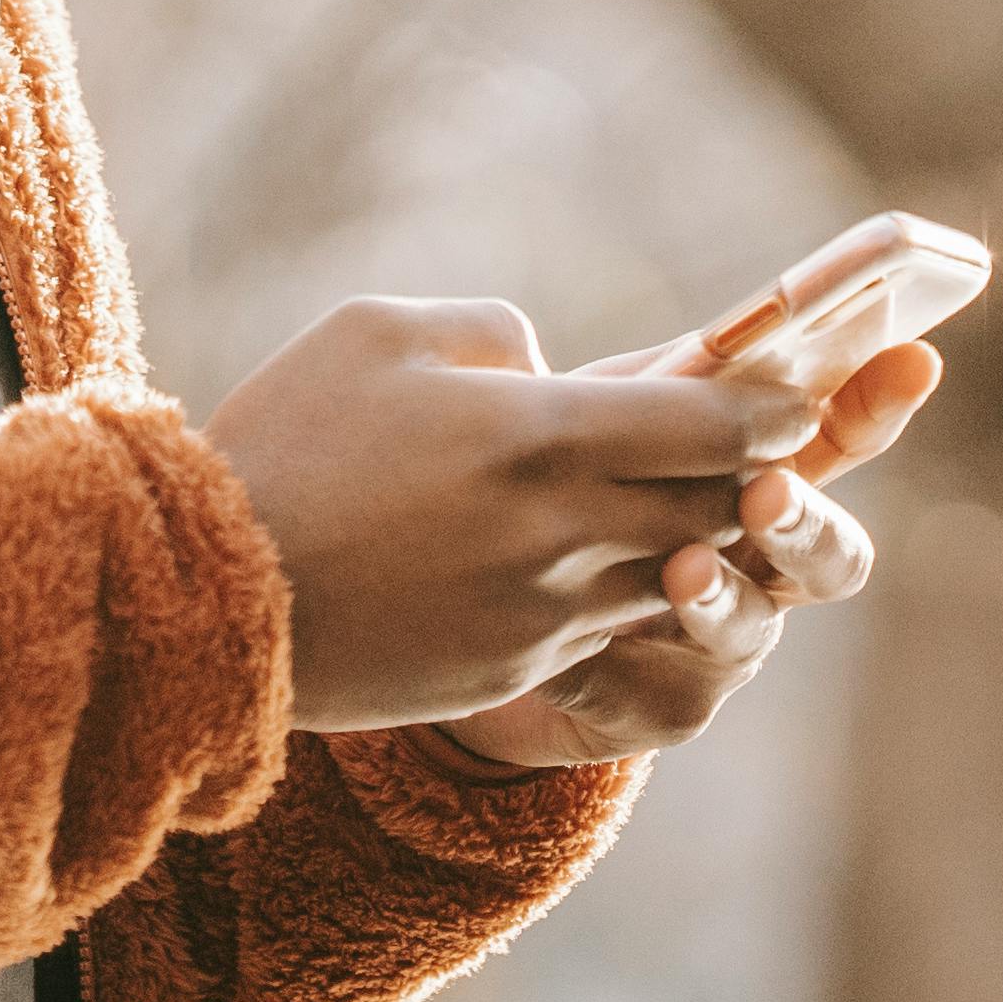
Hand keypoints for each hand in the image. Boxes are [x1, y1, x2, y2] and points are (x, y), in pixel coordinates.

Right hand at [203, 297, 821, 729]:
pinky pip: (608, 626)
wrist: (209, 607)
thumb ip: (491, 334)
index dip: (771, 407)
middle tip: (758, 445)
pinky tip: (592, 557)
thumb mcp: (378, 333)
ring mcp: (545, 613)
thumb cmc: (284, 446)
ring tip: (683, 499)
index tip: (793, 394)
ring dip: (693, 538)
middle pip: (718, 507)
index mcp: (541, 434)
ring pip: (675, 574)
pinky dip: (622, 588)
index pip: (716, 425)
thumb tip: (547, 366)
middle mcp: (565, 532)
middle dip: (749, 475)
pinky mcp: (514, 668)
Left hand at [433, 336, 944, 769]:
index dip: (879, 402)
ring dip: (719, 596)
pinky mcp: (665, 709)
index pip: (839, 436)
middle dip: (805, 522)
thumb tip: (723, 335)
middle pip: (832, 556)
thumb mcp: (599, 420)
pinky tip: (573, 644)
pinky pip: (661, 692)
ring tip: (680, 568)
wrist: (470, 611)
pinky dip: (617, 661)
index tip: (913, 360)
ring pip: (752, 630)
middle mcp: (763, 566)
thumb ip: (663, 387)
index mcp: (760, 476)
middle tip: (765, 490)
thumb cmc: (555, 487)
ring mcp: (724, 644)